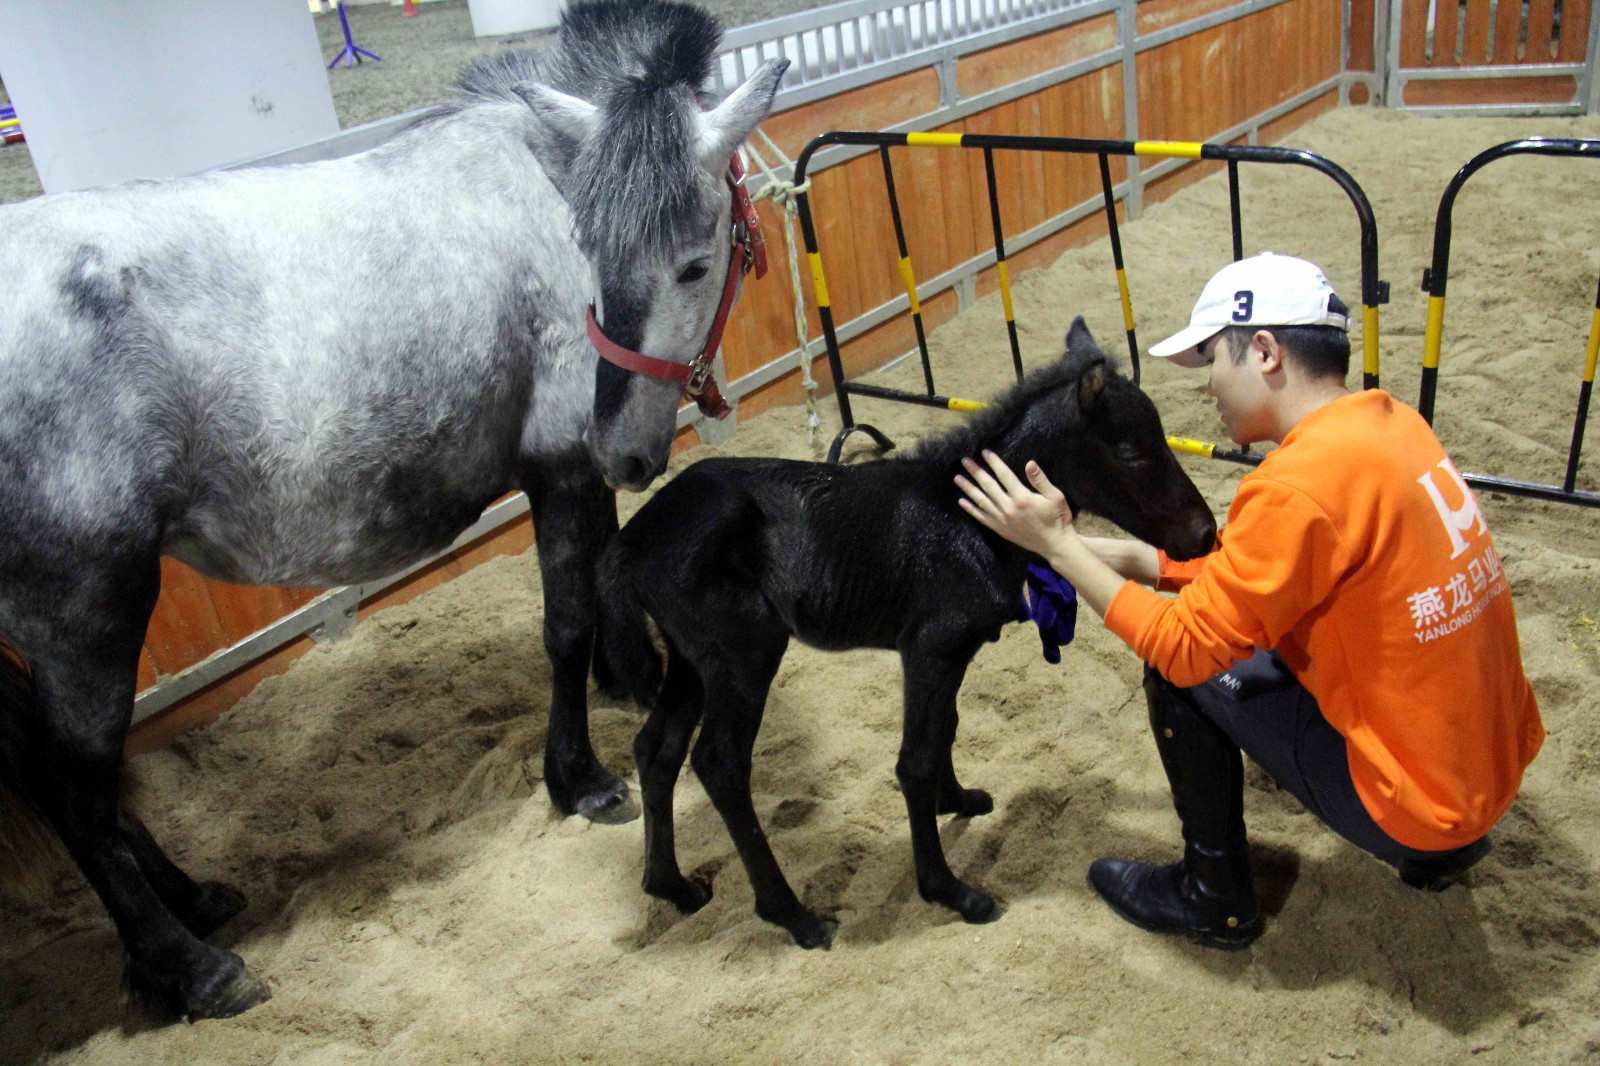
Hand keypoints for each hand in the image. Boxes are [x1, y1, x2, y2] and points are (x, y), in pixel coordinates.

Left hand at [954, 450, 1077, 557]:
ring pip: (981, 501)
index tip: (985, 452)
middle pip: (988, 486)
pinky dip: (971, 509)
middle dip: (976, 472)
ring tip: (957, 478)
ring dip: (968, 489)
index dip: (994, 462)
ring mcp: (1002, 520)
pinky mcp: (1000, 529)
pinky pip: (982, 518)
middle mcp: (1009, 508)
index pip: (1004, 475)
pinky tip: (962, 502)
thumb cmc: (1058, 517)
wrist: (1054, 544)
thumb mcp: (1055, 496)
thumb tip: (1029, 463)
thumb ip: (1040, 480)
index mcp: (1022, 498)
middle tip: (965, 461)